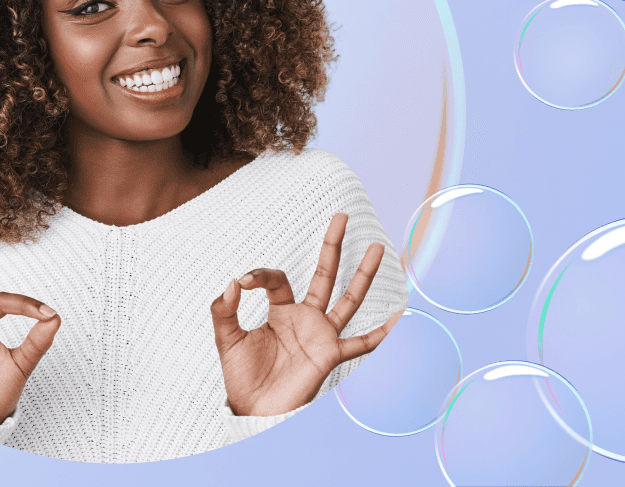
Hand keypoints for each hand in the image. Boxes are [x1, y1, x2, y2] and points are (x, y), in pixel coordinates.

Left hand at [210, 212, 400, 416]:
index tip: (244, 283)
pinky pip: (361, 343)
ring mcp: (320, 335)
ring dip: (363, 274)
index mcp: (280, 311)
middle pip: (324, 274)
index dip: (260, 275)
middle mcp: (305, 318)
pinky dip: (381, 334)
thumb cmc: (241, 375)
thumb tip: (232, 282)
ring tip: (377, 246)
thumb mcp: (226, 338)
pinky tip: (401, 318)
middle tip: (341, 216)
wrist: (253, 409)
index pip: (277, 279)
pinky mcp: (329, 355)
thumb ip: (223, 309)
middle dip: (332, 246)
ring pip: (348, 299)